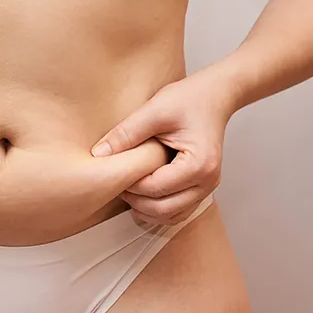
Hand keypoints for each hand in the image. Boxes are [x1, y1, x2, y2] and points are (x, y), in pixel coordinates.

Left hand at [91, 71, 235, 224]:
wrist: (214, 96)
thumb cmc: (188, 99)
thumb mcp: (154, 110)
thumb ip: (126, 133)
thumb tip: (98, 154)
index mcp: (199, 164)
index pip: (156, 188)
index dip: (130, 185)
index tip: (113, 172)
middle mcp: (208, 181)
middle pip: (164, 209)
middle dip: (136, 201)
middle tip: (117, 185)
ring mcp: (208, 188)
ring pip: (171, 216)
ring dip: (146, 210)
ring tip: (128, 190)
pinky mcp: (202, 188)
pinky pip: (178, 211)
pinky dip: (159, 209)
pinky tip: (142, 194)